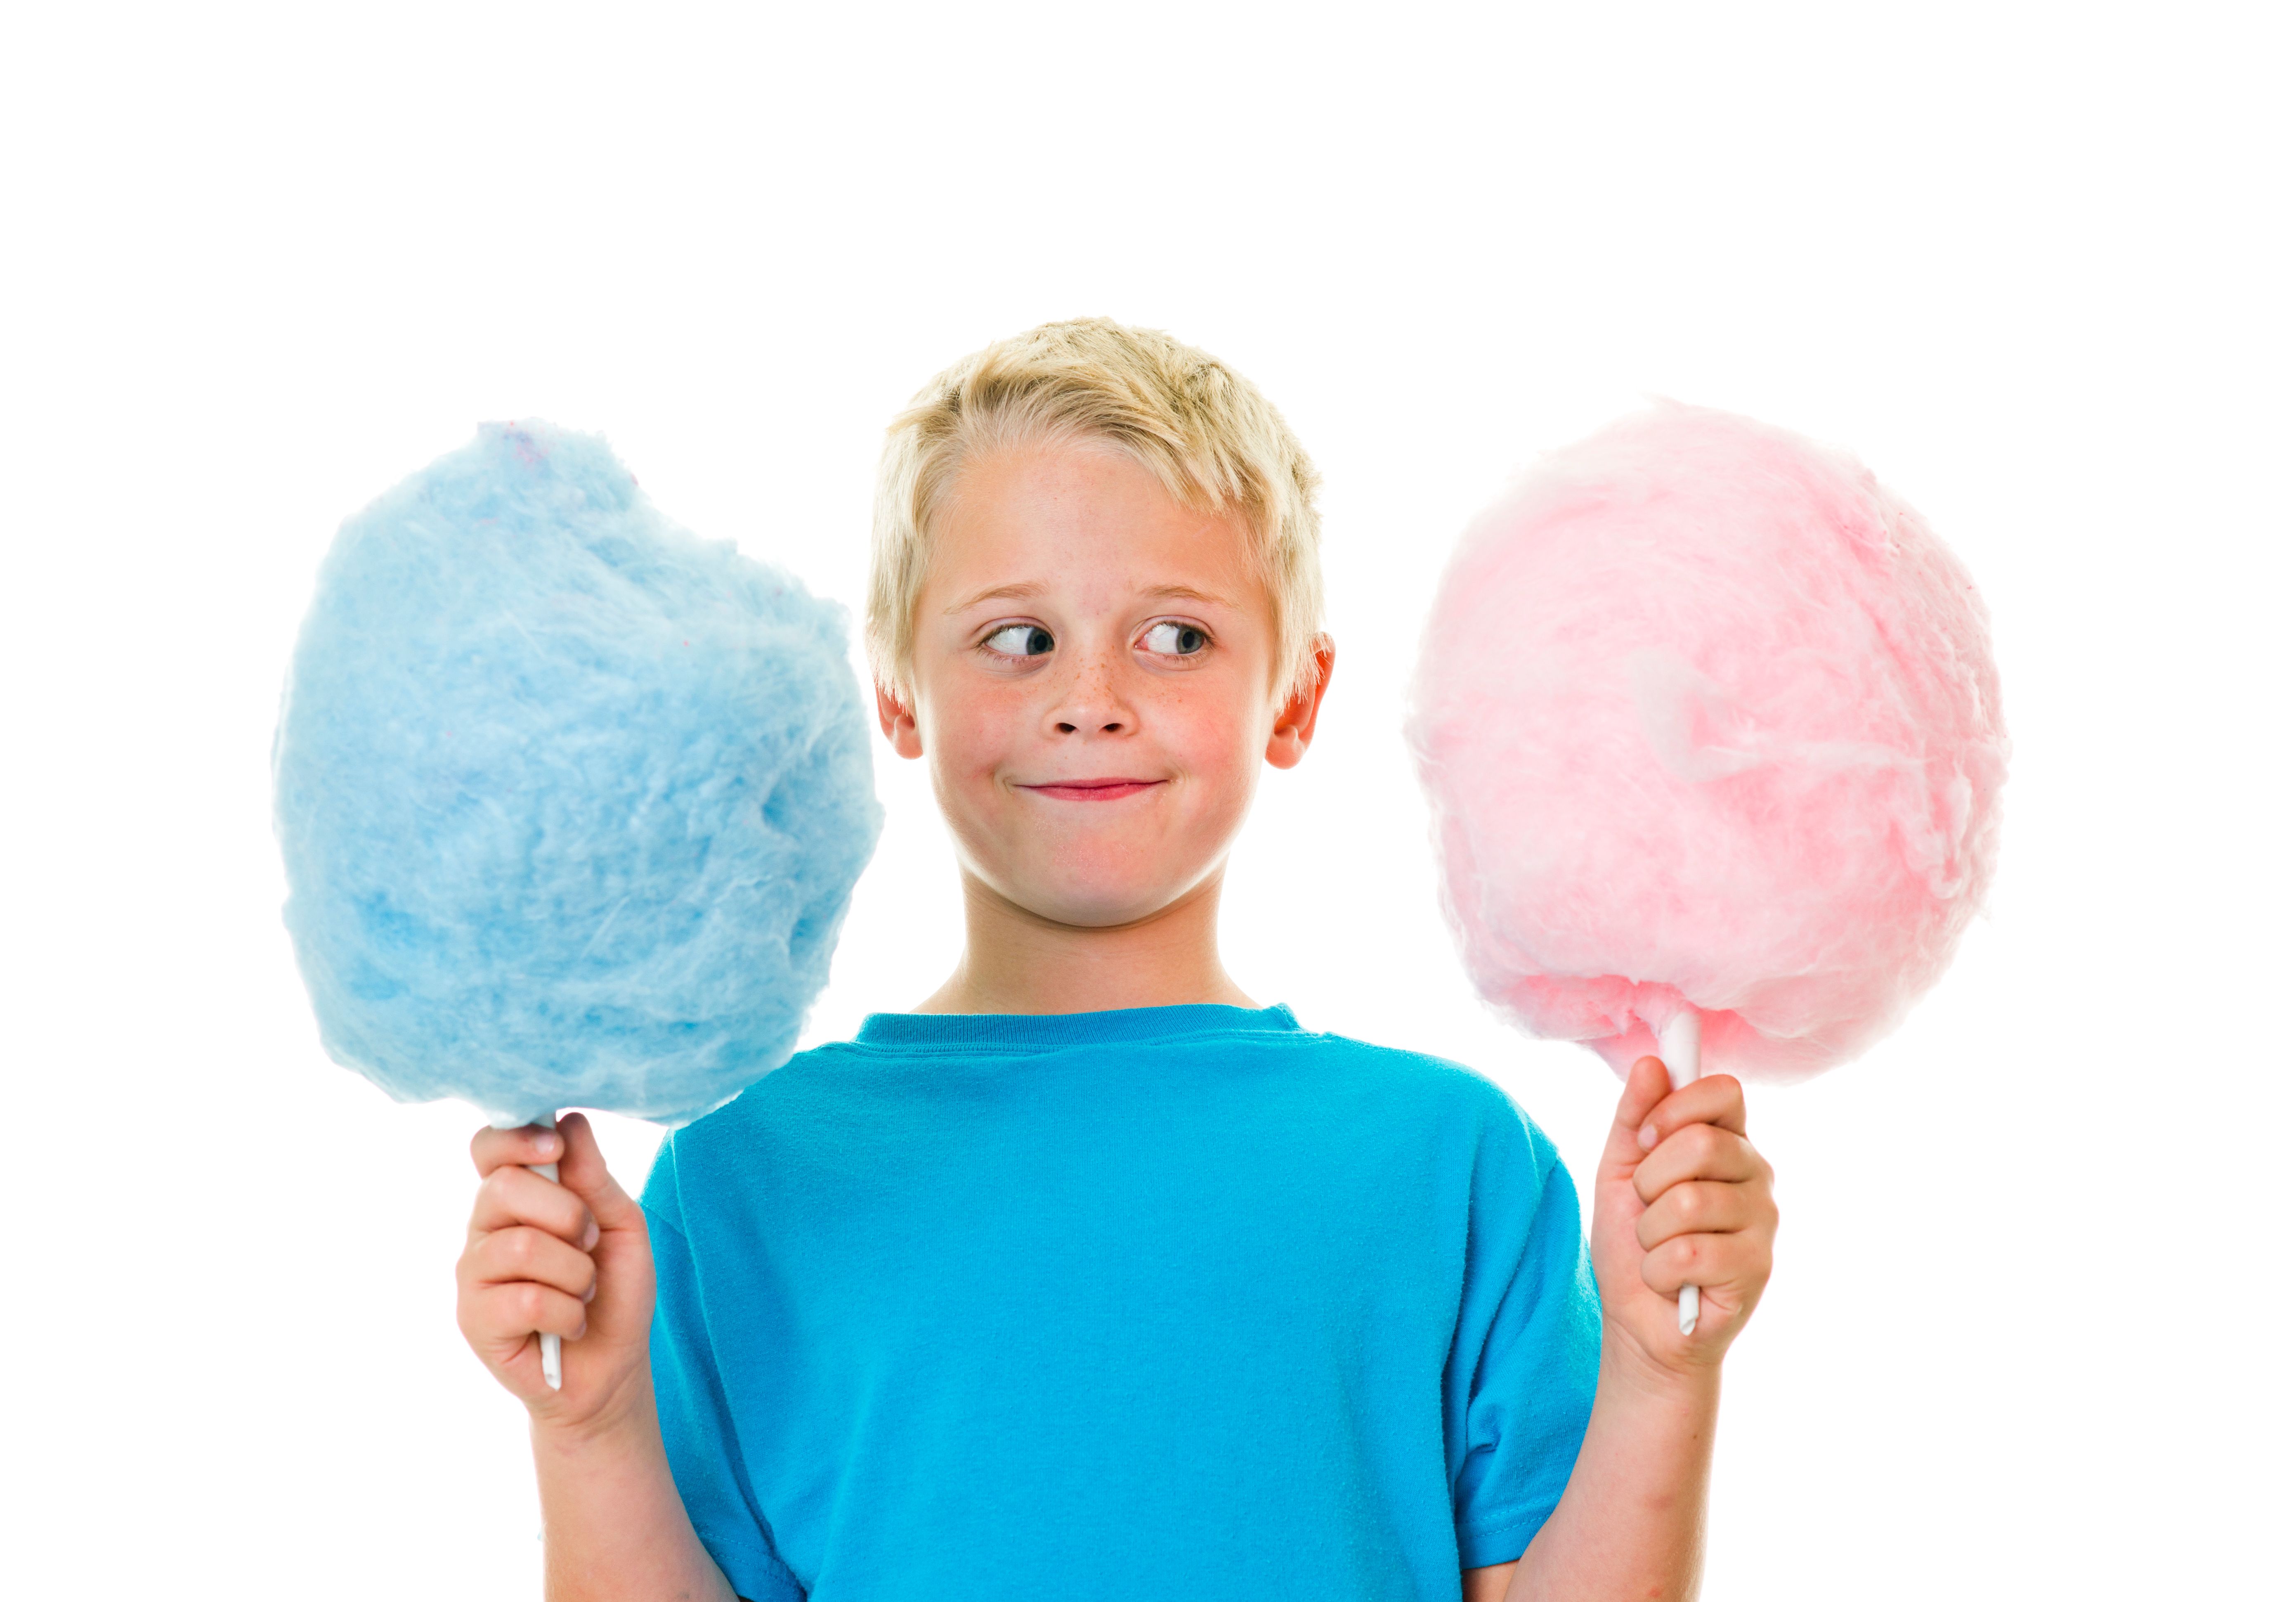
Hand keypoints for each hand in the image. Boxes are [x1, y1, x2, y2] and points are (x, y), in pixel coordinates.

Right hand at [454, 1113, 655, 1429]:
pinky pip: (527, 1299)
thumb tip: (570, 1120)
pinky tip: (571, 1325)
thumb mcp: (620, 1225)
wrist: (613, 1367)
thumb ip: (593, 1177)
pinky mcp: (475, 1320)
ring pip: (521, 1246)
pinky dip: (569, 1313)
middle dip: (566, 1213)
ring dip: (576, 1272)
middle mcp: (485, 1228)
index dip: (516, 1138)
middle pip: (503, 1187)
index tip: (554, 1148)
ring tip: (584, 1291)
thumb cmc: (615, 1290)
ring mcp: (474, 1274)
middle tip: (588, 1242)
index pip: (489, 1147)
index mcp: (517, 1197)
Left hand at [1589, 1057, 1776, 1376]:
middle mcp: (1757, 1174)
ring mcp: (1764, 1221)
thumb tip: (1651, 1062)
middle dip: (1651, 1179)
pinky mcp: (1757, 1267)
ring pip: (1690, 1201)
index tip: (1646, 1138)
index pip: (1723, 1090)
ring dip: (1650, 1232)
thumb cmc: (1633, 1242)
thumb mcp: (1620, 1170)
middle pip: (1702, 1142)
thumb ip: (1635, 1116)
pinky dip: (1659, 1270)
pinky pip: (1688, 1252)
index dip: (1675, 1107)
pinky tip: (1673, 1281)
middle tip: (1649, 1208)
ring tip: (1659, 1248)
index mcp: (1728, 1141)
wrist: (1639, 1322)